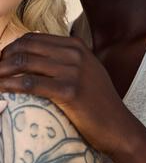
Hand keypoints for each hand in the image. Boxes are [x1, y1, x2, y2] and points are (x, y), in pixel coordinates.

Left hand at [0, 33, 131, 154]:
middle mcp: (74, 53)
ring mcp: (73, 71)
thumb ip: (66, 57)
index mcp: (76, 45)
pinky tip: (1, 90)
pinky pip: (30, 83)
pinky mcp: (69, 91)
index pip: (33, 38)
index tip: (2, 61)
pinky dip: (10, 85)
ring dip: (2, 71)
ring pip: (25, 62)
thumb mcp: (86, 68)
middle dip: (4, 57)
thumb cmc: (97, 99)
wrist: (117, 124)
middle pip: (26, 47)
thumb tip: (35, 52)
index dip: (12, 47)